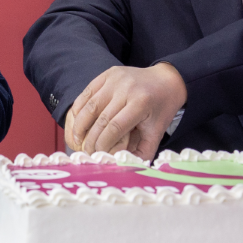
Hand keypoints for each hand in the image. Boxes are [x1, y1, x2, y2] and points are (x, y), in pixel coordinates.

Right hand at [66, 63, 186, 159]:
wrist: (166, 81)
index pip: (114, 127)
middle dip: (90, 139)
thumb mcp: (156, 133)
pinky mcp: (107, 74)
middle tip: (86, 152)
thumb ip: (142, 153)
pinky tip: (77, 123)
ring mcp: (115, 79)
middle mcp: (126, 88)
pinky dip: (79, 109)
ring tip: (77, 140)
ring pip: (89, 105)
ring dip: (79, 125)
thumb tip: (123, 168)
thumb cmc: (160, 110)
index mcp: (141, 103)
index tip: (98, 156)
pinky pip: (87, 92)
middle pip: (100, 118)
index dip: (103, 144)